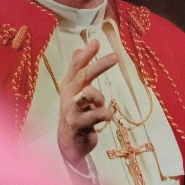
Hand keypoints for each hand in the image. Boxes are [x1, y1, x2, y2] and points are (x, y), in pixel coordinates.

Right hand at [57, 40, 115, 170]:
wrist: (68, 143)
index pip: (76, 66)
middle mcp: (69, 96)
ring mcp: (72, 110)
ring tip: (101, 104)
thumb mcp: (73, 91)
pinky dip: (105, 114)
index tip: (96, 41)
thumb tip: (78, 48)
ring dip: (99, 96)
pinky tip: (106, 116)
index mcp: (68, 85)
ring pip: (88, 93)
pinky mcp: (78, 124)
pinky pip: (96, 115)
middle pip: (83, 76)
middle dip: (99, 65)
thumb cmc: (74, 113)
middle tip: (115, 56)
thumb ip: (76, 70)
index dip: (86, 53)